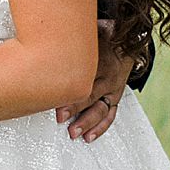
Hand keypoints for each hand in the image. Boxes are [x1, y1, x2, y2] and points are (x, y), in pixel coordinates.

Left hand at [55, 21, 132, 141]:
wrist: (128, 41)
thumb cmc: (101, 36)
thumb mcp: (87, 32)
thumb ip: (68, 36)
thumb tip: (40, 36)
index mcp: (99, 58)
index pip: (84, 75)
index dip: (69, 87)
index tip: (55, 96)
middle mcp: (107, 76)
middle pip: (91, 94)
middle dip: (75, 108)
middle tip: (60, 118)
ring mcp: (113, 89)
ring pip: (100, 108)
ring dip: (87, 122)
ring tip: (74, 133)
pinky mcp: (116, 97)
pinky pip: (110, 115)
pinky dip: (101, 127)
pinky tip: (89, 137)